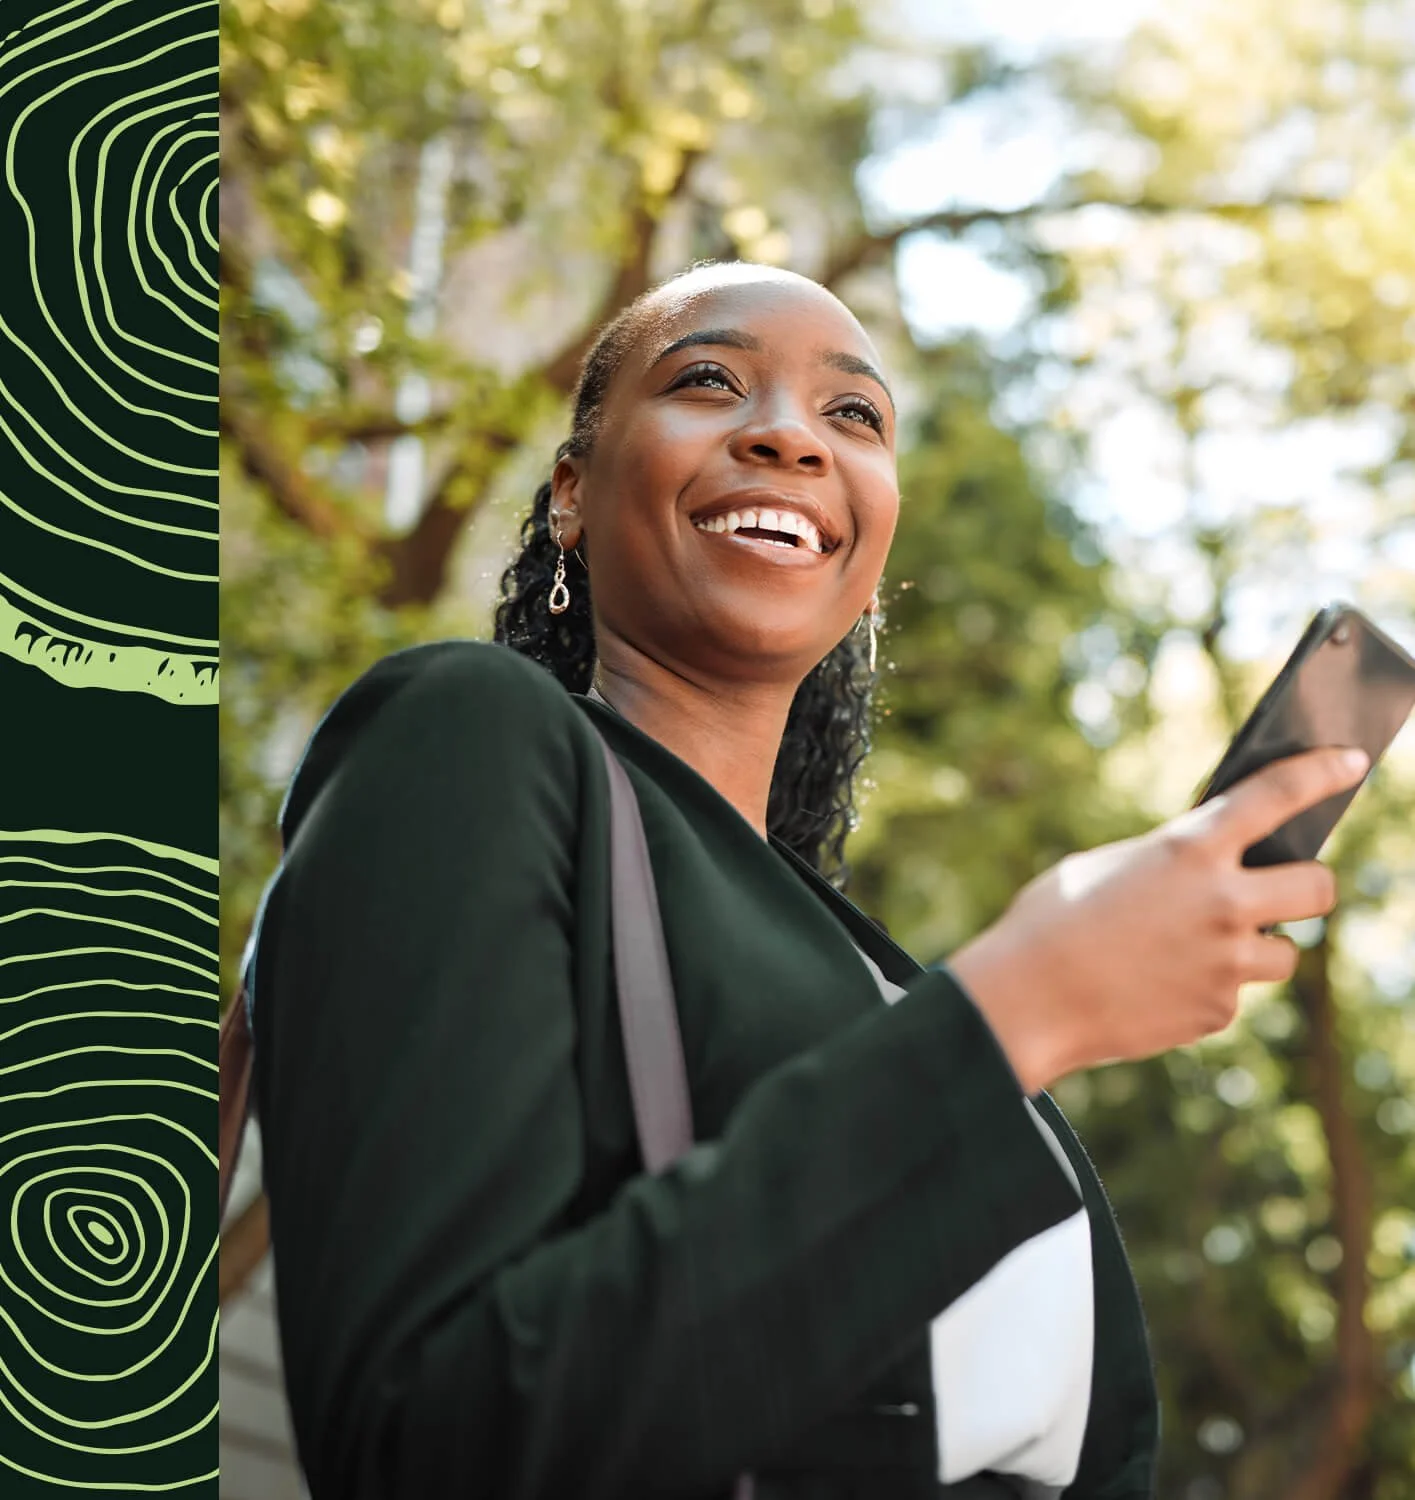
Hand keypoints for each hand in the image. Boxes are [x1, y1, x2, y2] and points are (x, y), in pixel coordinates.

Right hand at [950, 746, 1369, 1094]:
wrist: (1026, 999)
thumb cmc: (1050, 920)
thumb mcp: (1107, 866)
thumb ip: (1169, 861)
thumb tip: (1209, 867)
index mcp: (1189, 848)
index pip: (1278, 794)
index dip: (1322, 772)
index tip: (1351, 763)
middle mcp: (1223, 902)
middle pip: (1319, 888)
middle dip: (1312, 886)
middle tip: (1288, 889)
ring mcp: (1225, 962)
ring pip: (1283, 953)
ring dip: (1254, 947)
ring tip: (1196, 949)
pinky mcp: (1216, 1011)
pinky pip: (1232, 994)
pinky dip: (1206, 988)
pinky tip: (1156, 985)